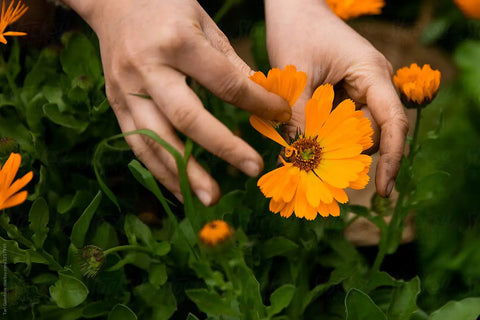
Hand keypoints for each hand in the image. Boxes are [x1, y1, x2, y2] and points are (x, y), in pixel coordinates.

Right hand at [62, 0, 291, 205]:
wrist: (112, 2)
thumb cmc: (167, 8)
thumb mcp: (205, 23)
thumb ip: (230, 63)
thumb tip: (261, 99)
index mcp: (177, 42)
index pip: (224, 83)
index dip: (256, 103)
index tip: (280, 116)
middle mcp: (148, 69)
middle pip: (188, 118)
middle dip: (223, 147)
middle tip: (252, 169)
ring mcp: (127, 90)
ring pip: (157, 140)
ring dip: (185, 174)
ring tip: (212, 197)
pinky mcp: (115, 104)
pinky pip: (138, 145)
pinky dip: (160, 171)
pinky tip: (181, 190)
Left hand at [264, 0, 407, 196]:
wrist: (291, 8)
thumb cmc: (296, 30)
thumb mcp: (296, 75)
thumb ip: (302, 115)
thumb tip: (303, 157)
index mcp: (372, 75)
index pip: (392, 124)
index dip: (392, 159)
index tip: (384, 190)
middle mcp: (371, 85)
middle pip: (371, 134)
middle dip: (348, 155)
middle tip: (315, 168)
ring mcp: (356, 90)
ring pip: (353, 133)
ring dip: (331, 145)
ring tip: (302, 149)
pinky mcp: (340, 95)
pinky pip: (337, 123)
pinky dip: (322, 134)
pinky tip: (301, 138)